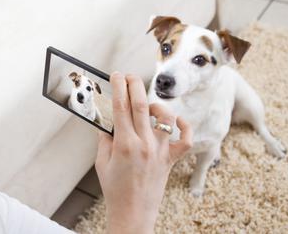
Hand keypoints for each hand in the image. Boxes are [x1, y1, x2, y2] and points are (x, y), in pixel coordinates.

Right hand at [95, 72, 191, 233]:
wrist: (133, 213)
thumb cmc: (115, 190)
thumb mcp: (102, 162)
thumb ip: (104, 139)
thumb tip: (107, 122)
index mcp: (124, 144)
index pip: (121, 107)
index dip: (118, 87)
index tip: (116, 76)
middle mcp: (145, 144)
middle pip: (141, 105)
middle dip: (134, 85)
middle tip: (129, 75)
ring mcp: (160, 151)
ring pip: (164, 117)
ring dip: (155, 105)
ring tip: (146, 105)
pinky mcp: (171, 159)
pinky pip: (185, 140)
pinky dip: (184, 127)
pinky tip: (175, 122)